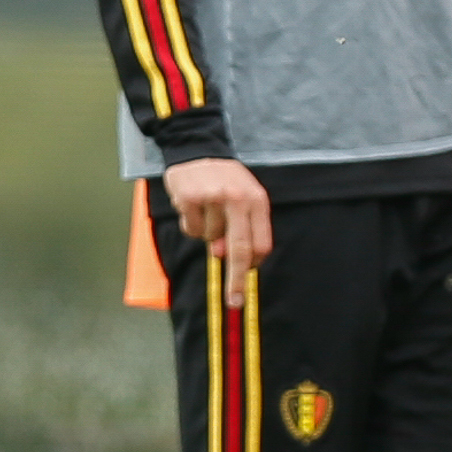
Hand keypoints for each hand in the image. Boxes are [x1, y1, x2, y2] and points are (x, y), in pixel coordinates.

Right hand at [162, 156, 272, 283]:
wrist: (197, 150)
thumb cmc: (225, 180)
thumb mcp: (242, 198)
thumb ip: (241, 228)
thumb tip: (224, 255)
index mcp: (257, 201)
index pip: (261, 243)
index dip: (252, 267)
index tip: (246, 287)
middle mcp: (238, 199)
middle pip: (240, 248)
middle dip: (237, 279)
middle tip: (235, 301)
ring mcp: (213, 198)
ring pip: (209, 238)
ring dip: (206, 233)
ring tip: (206, 209)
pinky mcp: (190, 198)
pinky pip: (191, 228)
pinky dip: (191, 223)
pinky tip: (193, 205)